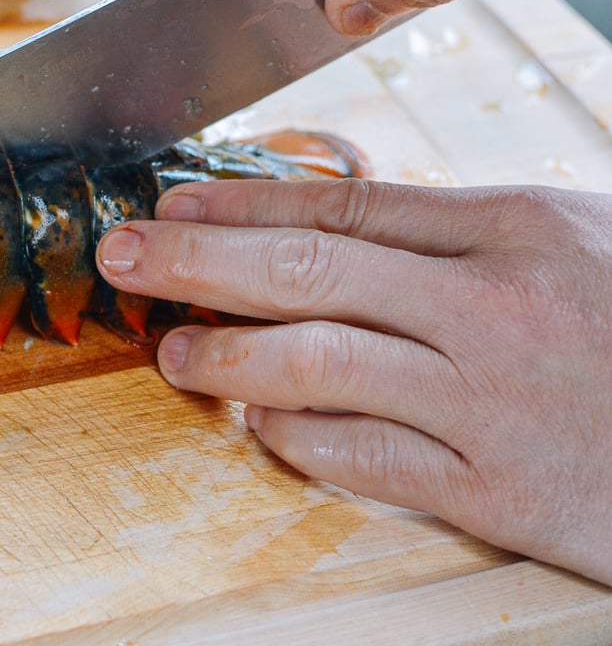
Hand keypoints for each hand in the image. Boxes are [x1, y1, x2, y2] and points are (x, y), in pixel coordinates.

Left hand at [96, 179, 611, 584]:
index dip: (244, 202)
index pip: (344, 203)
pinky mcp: (496, 489)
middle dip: (199, 257)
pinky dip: (294, 438)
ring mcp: (488, 398)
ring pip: (317, 360)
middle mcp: (491, 305)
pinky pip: (363, 456)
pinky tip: (258, 426)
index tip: (176, 202)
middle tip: (125, 253)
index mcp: (514, 227)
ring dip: (226, 355)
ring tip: (172, 351)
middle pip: (309, 266)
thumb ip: (462, 233)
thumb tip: (340, 224)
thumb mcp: (575, 244)